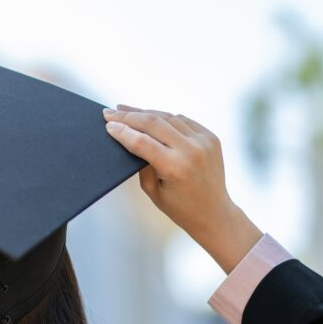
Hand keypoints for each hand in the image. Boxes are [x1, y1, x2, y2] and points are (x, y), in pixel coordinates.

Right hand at [103, 104, 261, 272]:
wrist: (214, 212)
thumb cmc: (181, 208)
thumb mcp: (153, 191)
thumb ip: (141, 164)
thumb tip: (130, 138)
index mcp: (175, 167)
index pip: (141, 142)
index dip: (122, 132)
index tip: (108, 125)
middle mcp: (191, 150)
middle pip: (154, 123)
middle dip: (129, 116)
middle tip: (111, 112)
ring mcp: (204, 141)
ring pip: (168, 117)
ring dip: (146, 113)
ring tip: (127, 111)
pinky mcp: (211, 137)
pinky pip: (183, 120)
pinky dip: (166, 118)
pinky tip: (152, 117)